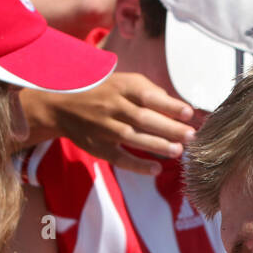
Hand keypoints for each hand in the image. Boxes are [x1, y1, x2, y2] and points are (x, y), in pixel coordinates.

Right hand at [39, 72, 196, 175]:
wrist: (62, 106)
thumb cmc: (101, 92)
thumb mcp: (121, 82)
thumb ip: (147, 91)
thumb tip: (174, 105)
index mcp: (121, 87)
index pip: (149, 96)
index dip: (170, 105)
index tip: (188, 113)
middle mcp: (113, 107)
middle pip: (145, 118)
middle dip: (170, 128)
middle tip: (191, 136)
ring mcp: (104, 128)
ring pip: (134, 138)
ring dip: (158, 146)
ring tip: (178, 151)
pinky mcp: (98, 147)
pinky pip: (119, 157)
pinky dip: (137, 165)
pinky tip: (155, 170)